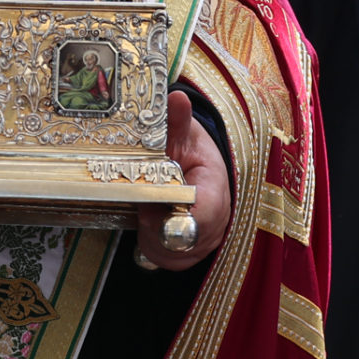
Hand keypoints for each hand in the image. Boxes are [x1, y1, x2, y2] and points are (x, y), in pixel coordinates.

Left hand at [136, 91, 231, 270]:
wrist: (194, 163)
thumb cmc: (188, 147)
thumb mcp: (181, 132)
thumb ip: (176, 122)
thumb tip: (177, 98)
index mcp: (218, 185)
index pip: (208, 211)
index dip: (181, 216)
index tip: (152, 209)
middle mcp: (219, 218)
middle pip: (188, 240)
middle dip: (157, 228)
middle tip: (140, 208)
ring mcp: (207, 239)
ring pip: (176, 256)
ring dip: (152, 238)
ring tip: (143, 213)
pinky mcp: (193, 252)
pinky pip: (170, 261)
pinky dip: (154, 247)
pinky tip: (148, 225)